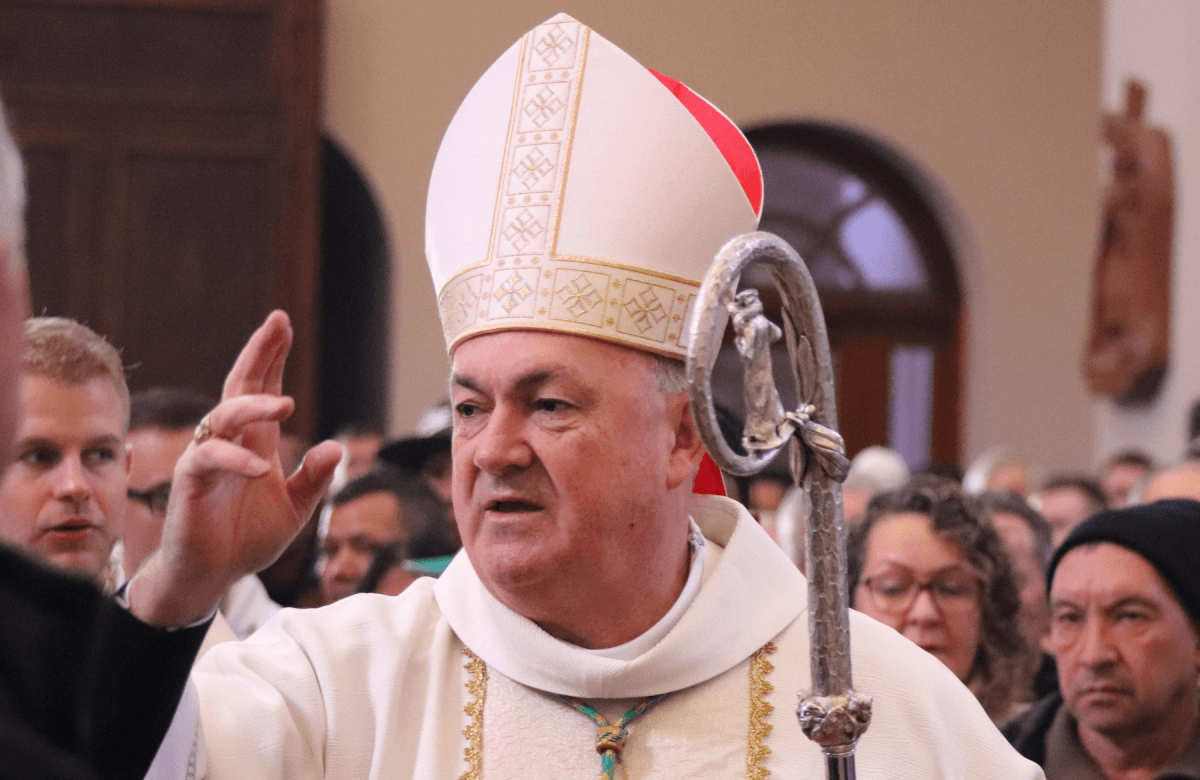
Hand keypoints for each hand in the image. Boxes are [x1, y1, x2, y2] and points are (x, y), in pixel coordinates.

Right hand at [128, 311, 340, 626]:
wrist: (211, 575)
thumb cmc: (247, 539)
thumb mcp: (295, 509)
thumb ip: (313, 479)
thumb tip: (335, 447)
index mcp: (257, 443)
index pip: (263, 389)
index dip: (273, 358)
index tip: (283, 324)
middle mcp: (231, 442)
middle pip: (242, 386)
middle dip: (260, 353)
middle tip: (278, 323)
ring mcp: (207, 458)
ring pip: (225, 416)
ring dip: (254, 407)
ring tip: (286, 404)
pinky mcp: (190, 482)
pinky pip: (210, 459)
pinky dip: (237, 461)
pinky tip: (262, 468)